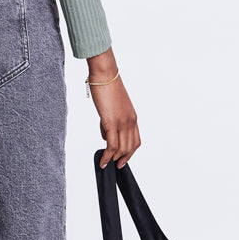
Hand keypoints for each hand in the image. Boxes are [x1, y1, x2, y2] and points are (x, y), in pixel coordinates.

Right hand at [86, 47, 139, 167]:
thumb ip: (110, 121)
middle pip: (130, 147)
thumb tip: (106, 135)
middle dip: (123, 158)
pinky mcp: (111, 122)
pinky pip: (111, 145)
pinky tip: (102, 160)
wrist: (105, 74)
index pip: (136, 140)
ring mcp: (122, 122)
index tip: (122, 159)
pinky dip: (107, 155)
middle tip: (114, 165)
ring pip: (122, 148)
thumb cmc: (106, 87)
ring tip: (106, 163)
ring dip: (114, 159)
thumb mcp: (112, 107)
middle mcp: (130, 121)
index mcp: (132, 117)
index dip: (130, 152)